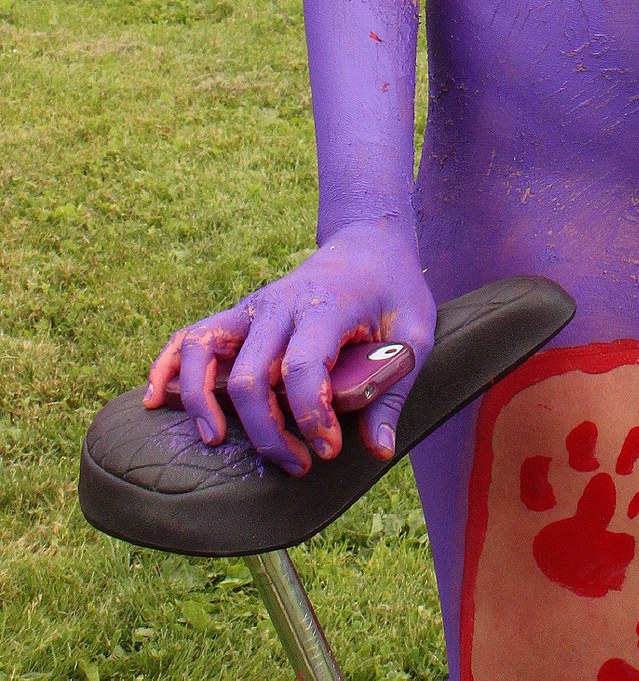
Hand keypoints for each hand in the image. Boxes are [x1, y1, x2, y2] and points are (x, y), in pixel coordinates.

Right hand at [144, 219, 434, 474]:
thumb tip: (377, 452)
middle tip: (297, 463)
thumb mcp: (415, 333)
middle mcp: (281, 305)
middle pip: (252, 375)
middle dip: (267, 431)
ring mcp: (253, 307)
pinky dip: (167, 365)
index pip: (303, 367)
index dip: (310, 417)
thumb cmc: (394, 292)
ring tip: (215, 440)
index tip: (327, 450)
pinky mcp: (240, 315)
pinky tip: (155, 398)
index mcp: (327, 307)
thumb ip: (393, 390)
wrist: (369, 245)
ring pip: (205, 349)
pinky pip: (191, 336)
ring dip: (201, 400)